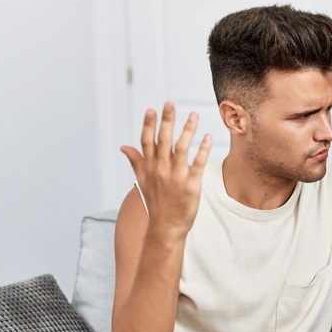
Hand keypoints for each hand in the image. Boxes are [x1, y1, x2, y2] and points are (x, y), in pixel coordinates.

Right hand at [120, 103, 211, 234]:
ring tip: (193, 115)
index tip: (152, 109)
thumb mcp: (142, 181)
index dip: (149, 125)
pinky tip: (208, 137)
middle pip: (163, 140)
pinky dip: (203, 150)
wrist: (166, 227)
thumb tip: (123, 147)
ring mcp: (176, 177)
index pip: (147, 142)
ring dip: (187, 130)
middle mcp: (161, 170)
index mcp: (149, 168)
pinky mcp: (191, 185)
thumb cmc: (156, 203)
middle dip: (167, 121)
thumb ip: (135, 161)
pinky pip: (197, 164)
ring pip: (181, 148)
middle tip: (170, 104)